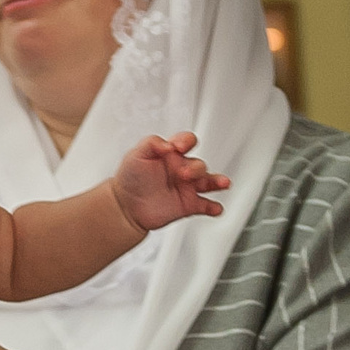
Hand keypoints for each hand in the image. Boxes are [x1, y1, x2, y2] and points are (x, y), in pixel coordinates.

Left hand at [112, 132, 231, 230]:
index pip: (186, 141)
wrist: (125, 206)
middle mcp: (182, 169)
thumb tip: (167, 144)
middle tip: (184, 174)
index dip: (186, 141)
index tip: (178, 147)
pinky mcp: (188, 205)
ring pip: (209, 182)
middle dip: (195, 168)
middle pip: (199, 164)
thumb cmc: (130, 178)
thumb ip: (151, 144)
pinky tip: (216, 208)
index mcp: (172, 154)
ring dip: (218, 181)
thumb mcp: (136, 154)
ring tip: (224, 183)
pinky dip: (213, 207)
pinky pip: (206, 206)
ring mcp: (187, 187)